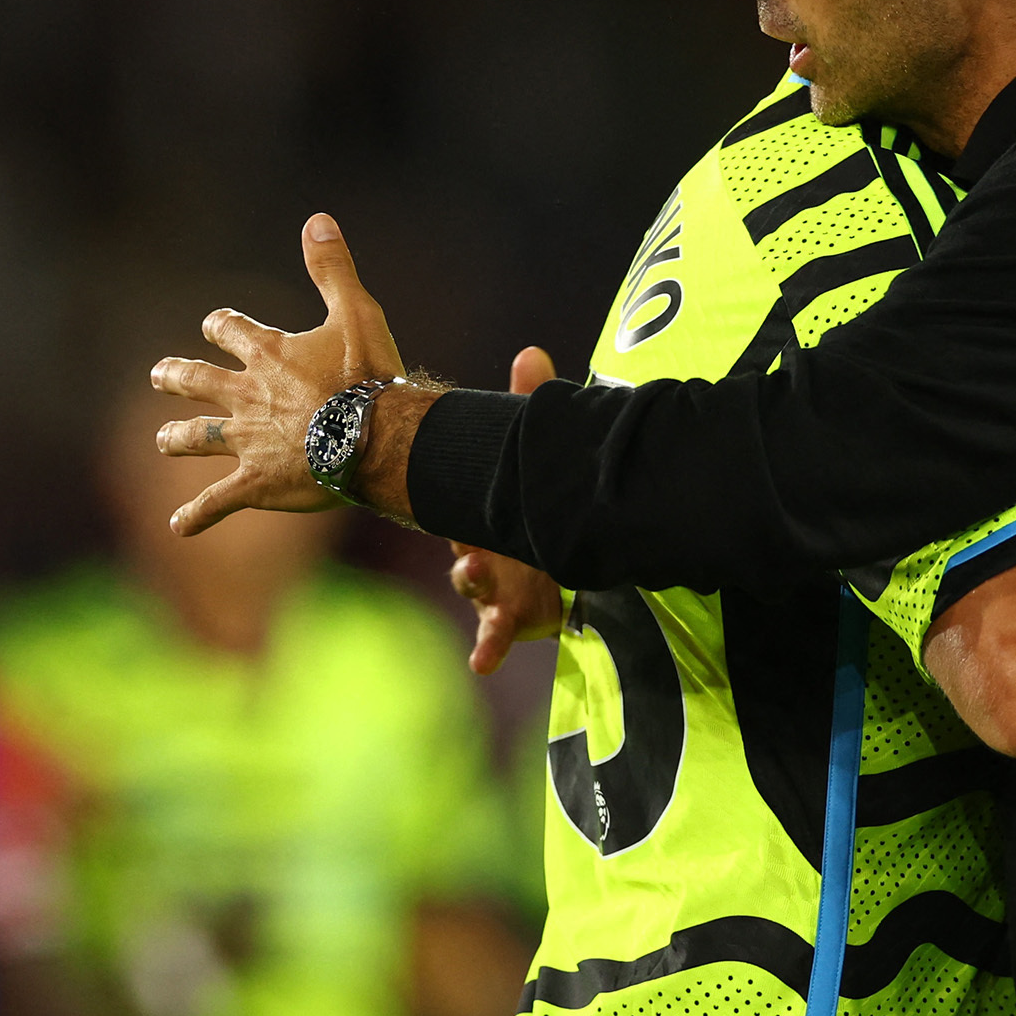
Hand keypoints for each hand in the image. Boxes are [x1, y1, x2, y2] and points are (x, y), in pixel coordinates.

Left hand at [151, 213, 405, 534]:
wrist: (374, 438)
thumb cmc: (368, 376)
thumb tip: (317, 219)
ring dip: (176, 436)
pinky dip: (196, 515)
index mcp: (268, 354)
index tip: (217, 325)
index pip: (229, 329)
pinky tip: (178, 526)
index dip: (221, 325)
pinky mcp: (255, 483)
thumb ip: (333, 268)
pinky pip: (217, 502)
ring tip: (162, 439)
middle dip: (177, 375)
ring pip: (196, 436)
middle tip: (162, 374)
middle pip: (197, 380)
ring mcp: (247, 441)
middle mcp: (247, 395)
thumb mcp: (356, 312)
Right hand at [450, 346, 566, 673]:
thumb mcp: (534, 456)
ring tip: (488, 605)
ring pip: (477, 595)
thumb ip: (532, 405)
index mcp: (479, 514)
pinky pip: (495, 638)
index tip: (457, 515)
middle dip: (468, 566)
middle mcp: (481, 552)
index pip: (457, 511)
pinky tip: (481, 663)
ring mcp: (494, 589)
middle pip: (464, 560)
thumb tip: (530, 353)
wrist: (563, 549)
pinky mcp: (516, 618)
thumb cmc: (534, 500)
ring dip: (478, 596)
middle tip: (475, 563)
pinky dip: (486, 650)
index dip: (453, 511)